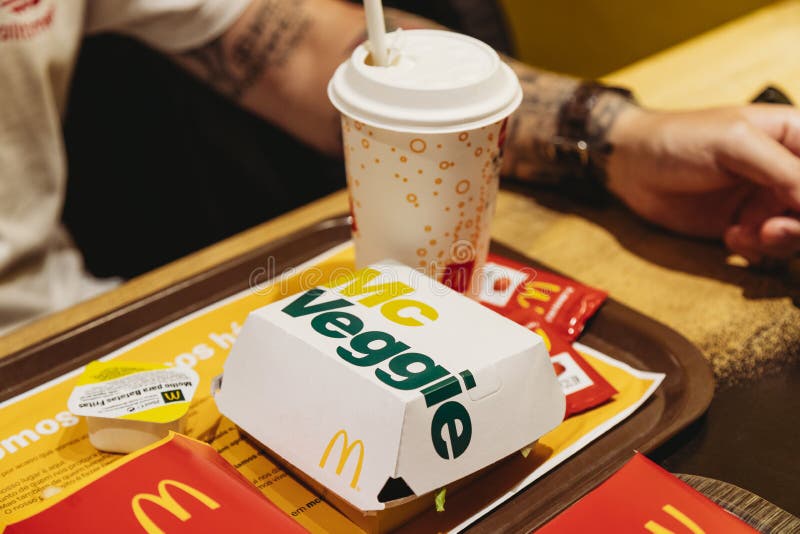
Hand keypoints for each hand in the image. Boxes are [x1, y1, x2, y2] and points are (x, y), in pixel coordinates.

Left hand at [606, 104, 799, 261]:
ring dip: (781, 241)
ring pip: (798, 233)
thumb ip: (785, 171)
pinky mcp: (745, 225)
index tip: (797, 212)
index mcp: (798, 137)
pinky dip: (757, 250)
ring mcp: (767, 200)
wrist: (630, 165)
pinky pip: (770, 249)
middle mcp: (788, 170)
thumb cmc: (679, 138)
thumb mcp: (736, 144)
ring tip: (749, 234)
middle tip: (773, 230)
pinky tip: (731, 237)